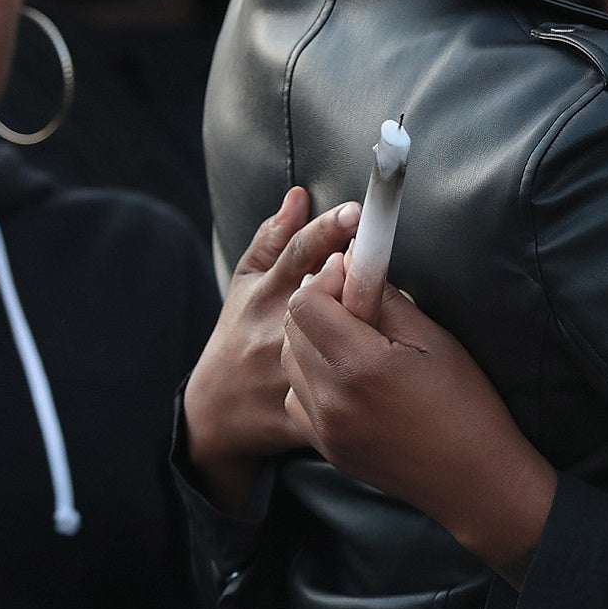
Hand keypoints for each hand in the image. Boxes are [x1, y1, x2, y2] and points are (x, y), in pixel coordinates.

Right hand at [183, 189, 361, 509]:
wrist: (215, 413)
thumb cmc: (238, 335)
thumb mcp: (246, 283)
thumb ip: (273, 239)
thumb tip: (299, 194)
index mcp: (265, 293)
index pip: (298, 252)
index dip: (328, 230)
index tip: (357, 211)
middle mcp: (273, 329)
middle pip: (322, 297)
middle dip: (355, 282)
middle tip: (386, 262)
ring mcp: (283, 371)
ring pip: (335, 347)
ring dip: (366, 333)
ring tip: (392, 325)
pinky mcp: (295, 412)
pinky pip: (337, 397)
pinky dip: (364, 387)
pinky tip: (388, 379)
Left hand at [281, 259, 556, 584]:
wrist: (473, 480)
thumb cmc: (466, 406)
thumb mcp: (435, 340)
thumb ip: (389, 300)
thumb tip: (358, 267)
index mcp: (361, 365)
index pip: (305, 303)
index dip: (326, 279)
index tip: (351, 274)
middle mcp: (332, 398)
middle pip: (291, 330)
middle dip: (317, 305)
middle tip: (353, 301)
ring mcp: (324, 428)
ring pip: (289, 364)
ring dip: (310, 340)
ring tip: (351, 338)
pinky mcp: (325, 448)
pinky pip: (297, 399)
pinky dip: (310, 379)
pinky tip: (345, 377)